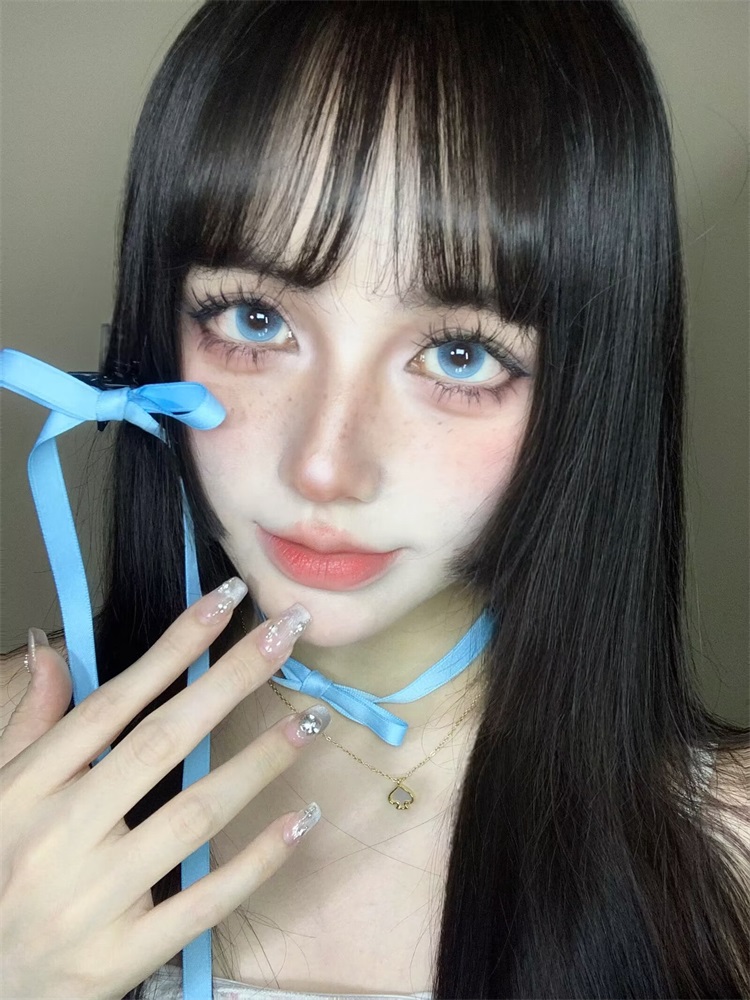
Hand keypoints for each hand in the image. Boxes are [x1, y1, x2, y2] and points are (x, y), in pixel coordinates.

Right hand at [0, 580, 323, 999]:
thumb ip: (29, 722)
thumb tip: (49, 645)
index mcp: (27, 788)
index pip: (115, 702)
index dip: (174, 646)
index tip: (227, 599)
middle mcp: (60, 835)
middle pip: (164, 742)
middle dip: (230, 679)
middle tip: (287, 633)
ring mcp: (93, 898)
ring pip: (194, 815)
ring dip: (260, 762)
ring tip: (311, 719)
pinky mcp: (121, 957)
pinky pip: (204, 900)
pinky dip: (258, 859)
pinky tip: (302, 818)